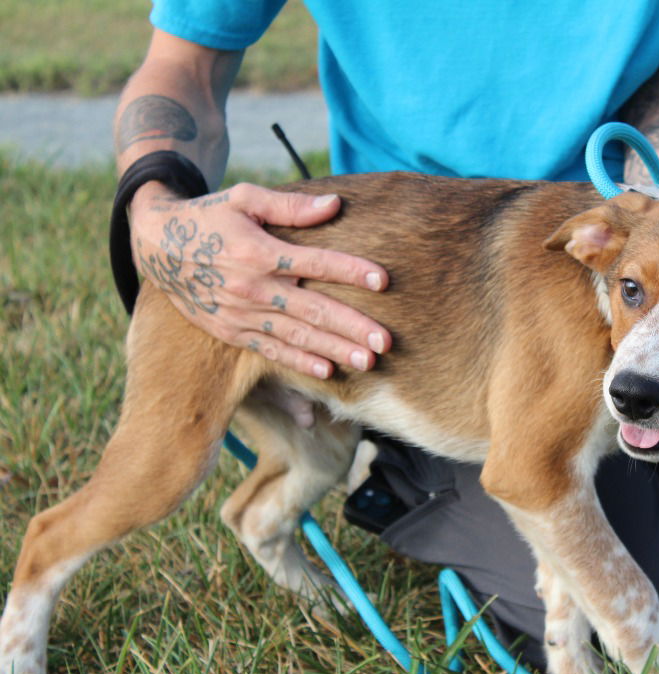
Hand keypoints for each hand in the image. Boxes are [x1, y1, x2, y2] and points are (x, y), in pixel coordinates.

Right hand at [129, 181, 391, 377]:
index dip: (350, 270)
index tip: (383, 280)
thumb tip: (335, 204)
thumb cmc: (210, 215)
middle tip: (386, 342)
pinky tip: (327, 372)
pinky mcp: (231, 331)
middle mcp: (252, 287)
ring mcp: (241, 313)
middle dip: (351, 326)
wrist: (154, 244)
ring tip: (368, 361)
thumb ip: (291, 205)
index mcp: (258, 251)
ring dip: (334, 350)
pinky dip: (299, 363)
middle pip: (311, 309)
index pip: (314, 262)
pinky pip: (270, 351)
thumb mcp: (245, 198)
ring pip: (296, 336)